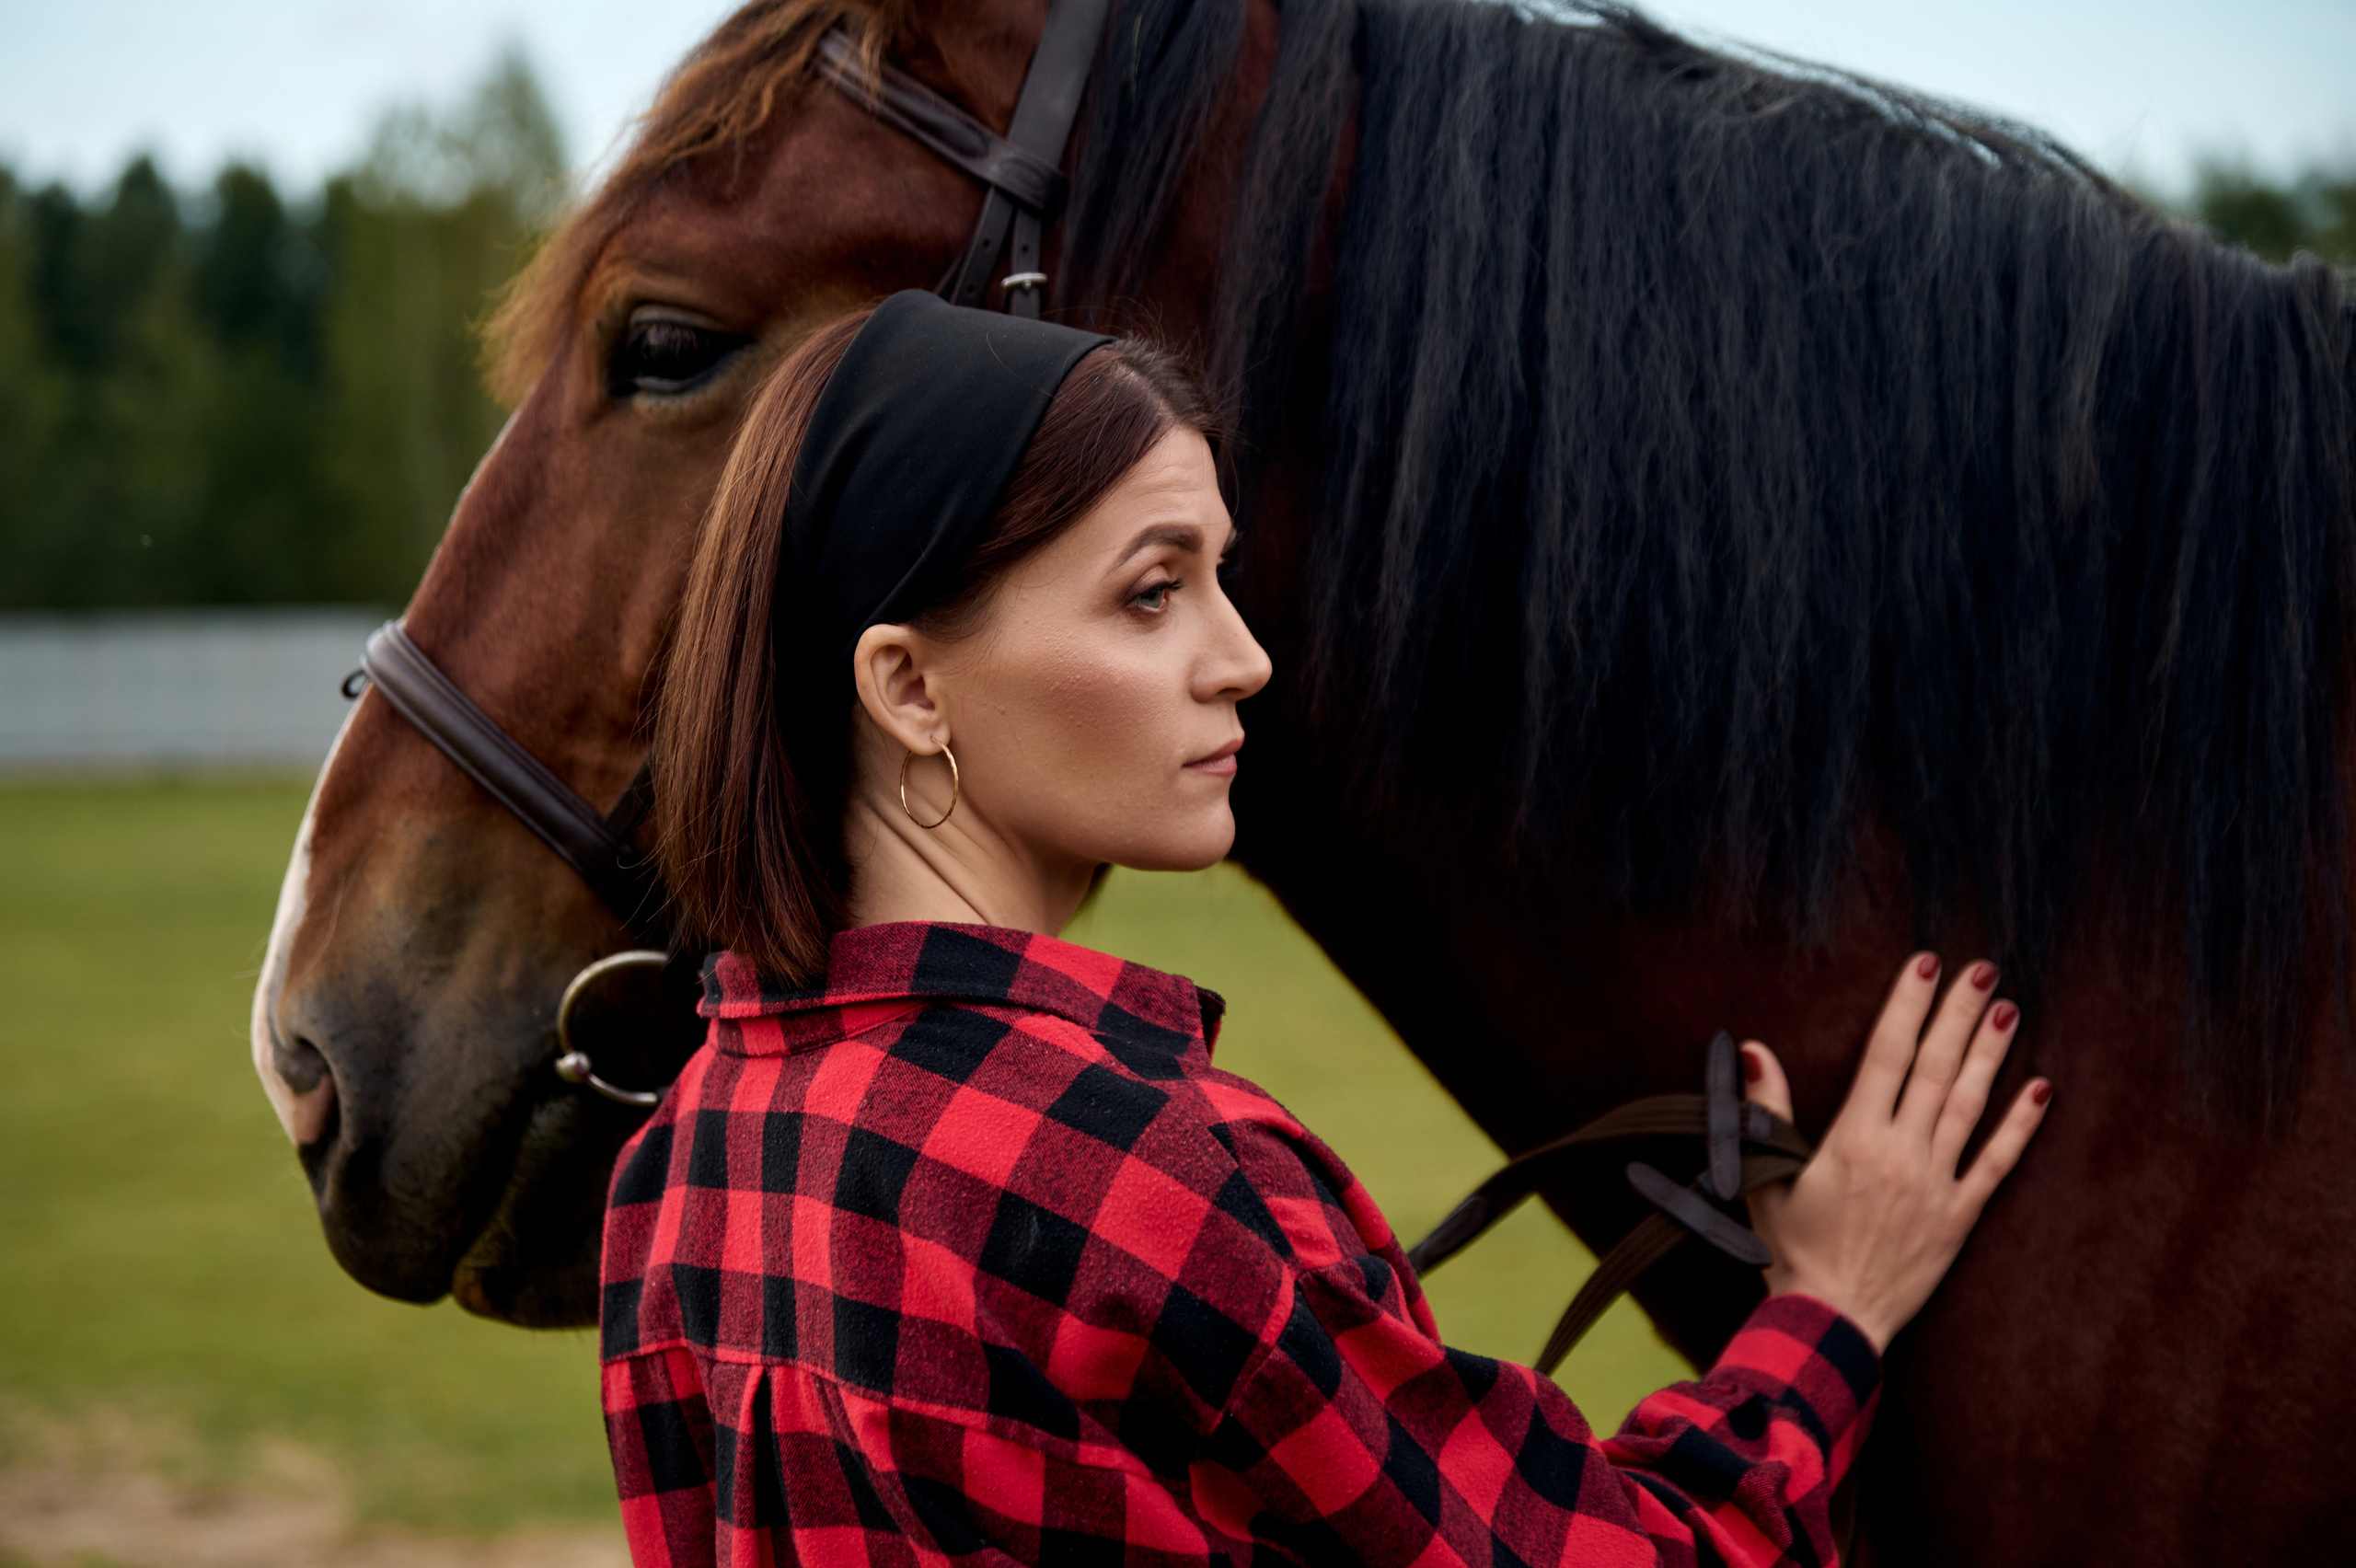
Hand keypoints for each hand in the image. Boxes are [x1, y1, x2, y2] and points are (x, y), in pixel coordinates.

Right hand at [1741, 954, 2050, 1350]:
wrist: (1829, 1320)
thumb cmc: (1790, 1250)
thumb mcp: (1764, 1176)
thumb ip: (1764, 1110)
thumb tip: (1753, 1050)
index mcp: (1854, 1138)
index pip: (1886, 1055)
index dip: (1907, 1006)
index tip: (1925, 964)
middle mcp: (1902, 1153)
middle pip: (1935, 1068)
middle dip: (1958, 1014)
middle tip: (1983, 969)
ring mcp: (1936, 1184)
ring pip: (1968, 1106)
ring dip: (1990, 1055)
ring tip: (2008, 1009)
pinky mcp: (1959, 1217)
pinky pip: (1996, 1164)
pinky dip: (2020, 1126)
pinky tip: (2040, 1089)